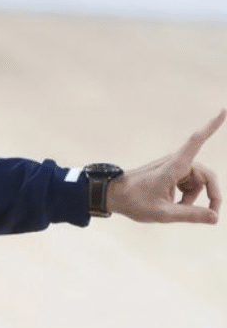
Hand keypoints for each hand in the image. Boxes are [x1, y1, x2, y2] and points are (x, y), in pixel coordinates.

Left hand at [107, 109, 225, 223]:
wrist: (112, 195)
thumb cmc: (134, 202)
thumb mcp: (163, 213)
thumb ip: (191, 215)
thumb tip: (215, 217)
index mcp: (174, 166)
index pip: (196, 141)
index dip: (211, 126)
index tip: (223, 110)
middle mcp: (175, 162)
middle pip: (207, 176)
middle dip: (211, 195)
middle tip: (211, 215)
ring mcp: (173, 167)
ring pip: (198, 183)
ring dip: (193, 198)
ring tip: (176, 208)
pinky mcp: (170, 172)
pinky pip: (188, 184)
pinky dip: (186, 196)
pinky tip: (173, 204)